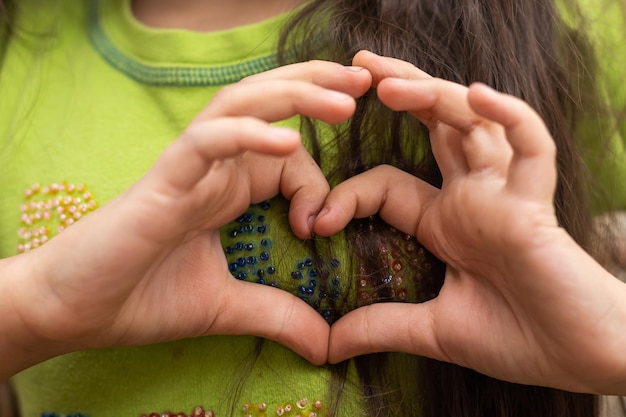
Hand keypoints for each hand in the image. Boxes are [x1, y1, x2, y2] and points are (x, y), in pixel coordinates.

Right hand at [0, 61, 372, 377]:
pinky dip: (247, 135)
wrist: (76, 312)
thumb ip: (277, 316)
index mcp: (231, 188)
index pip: (289, 158)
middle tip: (368, 81)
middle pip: (270, 104)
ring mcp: (189, 166)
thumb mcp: (227, 308)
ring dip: (295, 96)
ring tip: (345, 98)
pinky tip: (286, 141)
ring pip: (243, 106)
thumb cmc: (142, 298)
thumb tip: (327, 345)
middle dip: (321, 88)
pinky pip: (208, 141)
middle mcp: (214, 166)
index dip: (318, 183)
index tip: (319, 228)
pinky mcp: (164, 179)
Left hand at [315, 52, 625, 394]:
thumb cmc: (516, 340)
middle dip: (398, 91)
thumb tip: (327, 344)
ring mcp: (504, 196)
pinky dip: (510, 119)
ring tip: (387, 84)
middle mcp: (472, 197)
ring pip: (472, 126)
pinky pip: (531, 149)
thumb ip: (382, 327)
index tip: (316, 222)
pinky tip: (478, 95)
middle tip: (355, 65)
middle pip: (433, 127)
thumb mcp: (434, 331)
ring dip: (434, 96)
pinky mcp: (537, 205)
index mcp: (445, 222)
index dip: (348, 194)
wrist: (579, 361)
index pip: (387, 183)